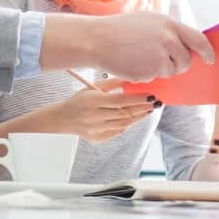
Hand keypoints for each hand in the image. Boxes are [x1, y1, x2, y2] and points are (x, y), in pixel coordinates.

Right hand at [39, 78, 157, 142]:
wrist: (62, 119)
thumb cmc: (79, 101)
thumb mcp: (91, 87)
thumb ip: (111, 84)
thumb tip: (131, 80)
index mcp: (92, 101)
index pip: (120, 100)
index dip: (137, 99)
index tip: (151, 96)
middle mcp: (95, 117)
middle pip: (125, 113)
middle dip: (143, 108)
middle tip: (156, 103)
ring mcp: (96, 130)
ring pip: (124, 124)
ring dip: (139, 116)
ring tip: (149, 109)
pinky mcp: (98, 138)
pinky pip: (118, 131)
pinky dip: (128, 124)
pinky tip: (135, 117)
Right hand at [43, 12, 214, 81]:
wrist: (98, 39)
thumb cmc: (120, 30)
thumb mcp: (148, 21)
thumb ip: (168, 32)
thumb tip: (184, 46)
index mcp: (169, 24)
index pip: (198, 39)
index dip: (207, 51)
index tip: (209, 59)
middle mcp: (169, 38)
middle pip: (186, 60)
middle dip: (177, 64)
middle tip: (160, 61)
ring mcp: (161, 55)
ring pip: (172, 71)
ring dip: (161, 70)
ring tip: (141, 58)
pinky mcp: (151, 70)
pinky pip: (156, 78)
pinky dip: (147, 75)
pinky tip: (133, 64)